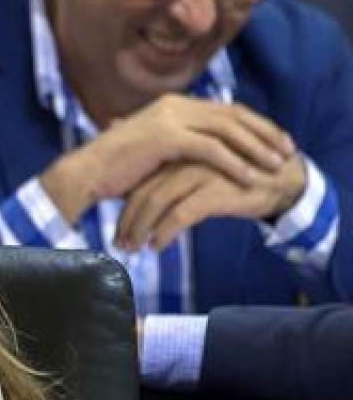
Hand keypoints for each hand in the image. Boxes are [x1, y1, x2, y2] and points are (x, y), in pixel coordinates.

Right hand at [40, 93, 295, 222]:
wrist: (86, 173)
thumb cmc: (116, 168)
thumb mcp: (154, 148)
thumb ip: (180, 142)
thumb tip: (204, 150)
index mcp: (173, 104)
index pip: (226, 109)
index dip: (256, 124)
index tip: (277, 141)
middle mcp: (174, 105)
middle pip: (233, 115)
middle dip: (264, 133)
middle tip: (287, 150)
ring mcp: (170, 118)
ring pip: (227, 130)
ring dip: (256, 148)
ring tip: (276, 165)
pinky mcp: (166, 137)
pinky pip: (211, 149)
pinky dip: (234, 163)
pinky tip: (249, 177)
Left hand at [115, 155, 306, 250]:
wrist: (282, 180)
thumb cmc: (235, 179)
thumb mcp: (199, 176)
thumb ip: (171, 181)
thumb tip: (137, 198)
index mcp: (177, 151)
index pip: (140, 180)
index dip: (124, 207)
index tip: (116, 231)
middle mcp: (185, 158)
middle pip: (143, 191)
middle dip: (127, 221)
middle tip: (118, 244)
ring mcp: (200, 171)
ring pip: (157, 202)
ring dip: (140, 228)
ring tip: (132, 248)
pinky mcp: (215, 189)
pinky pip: (180, 214)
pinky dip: (164, 232)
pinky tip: (156, 246)